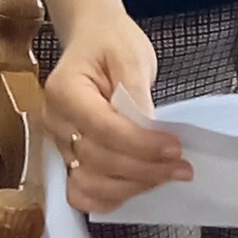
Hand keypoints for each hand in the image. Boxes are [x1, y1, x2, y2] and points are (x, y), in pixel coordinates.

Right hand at [43, 8, 186, 213]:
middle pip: (98, 160)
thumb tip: (149, 127)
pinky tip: (139, 187)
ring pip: (90, 183)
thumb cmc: (111, 43)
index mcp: (64, 90)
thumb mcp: (129, 53)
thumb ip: (135, 90)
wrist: (93, 40)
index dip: (141, 144)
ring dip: (132, 186)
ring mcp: (58, 144)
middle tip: (183, 168)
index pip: (103, 128)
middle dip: (145, 168)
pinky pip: (82, 192)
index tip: (175, 148)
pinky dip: (109, 198)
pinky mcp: (68, 159)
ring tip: (167, 176)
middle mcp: (55, 121)